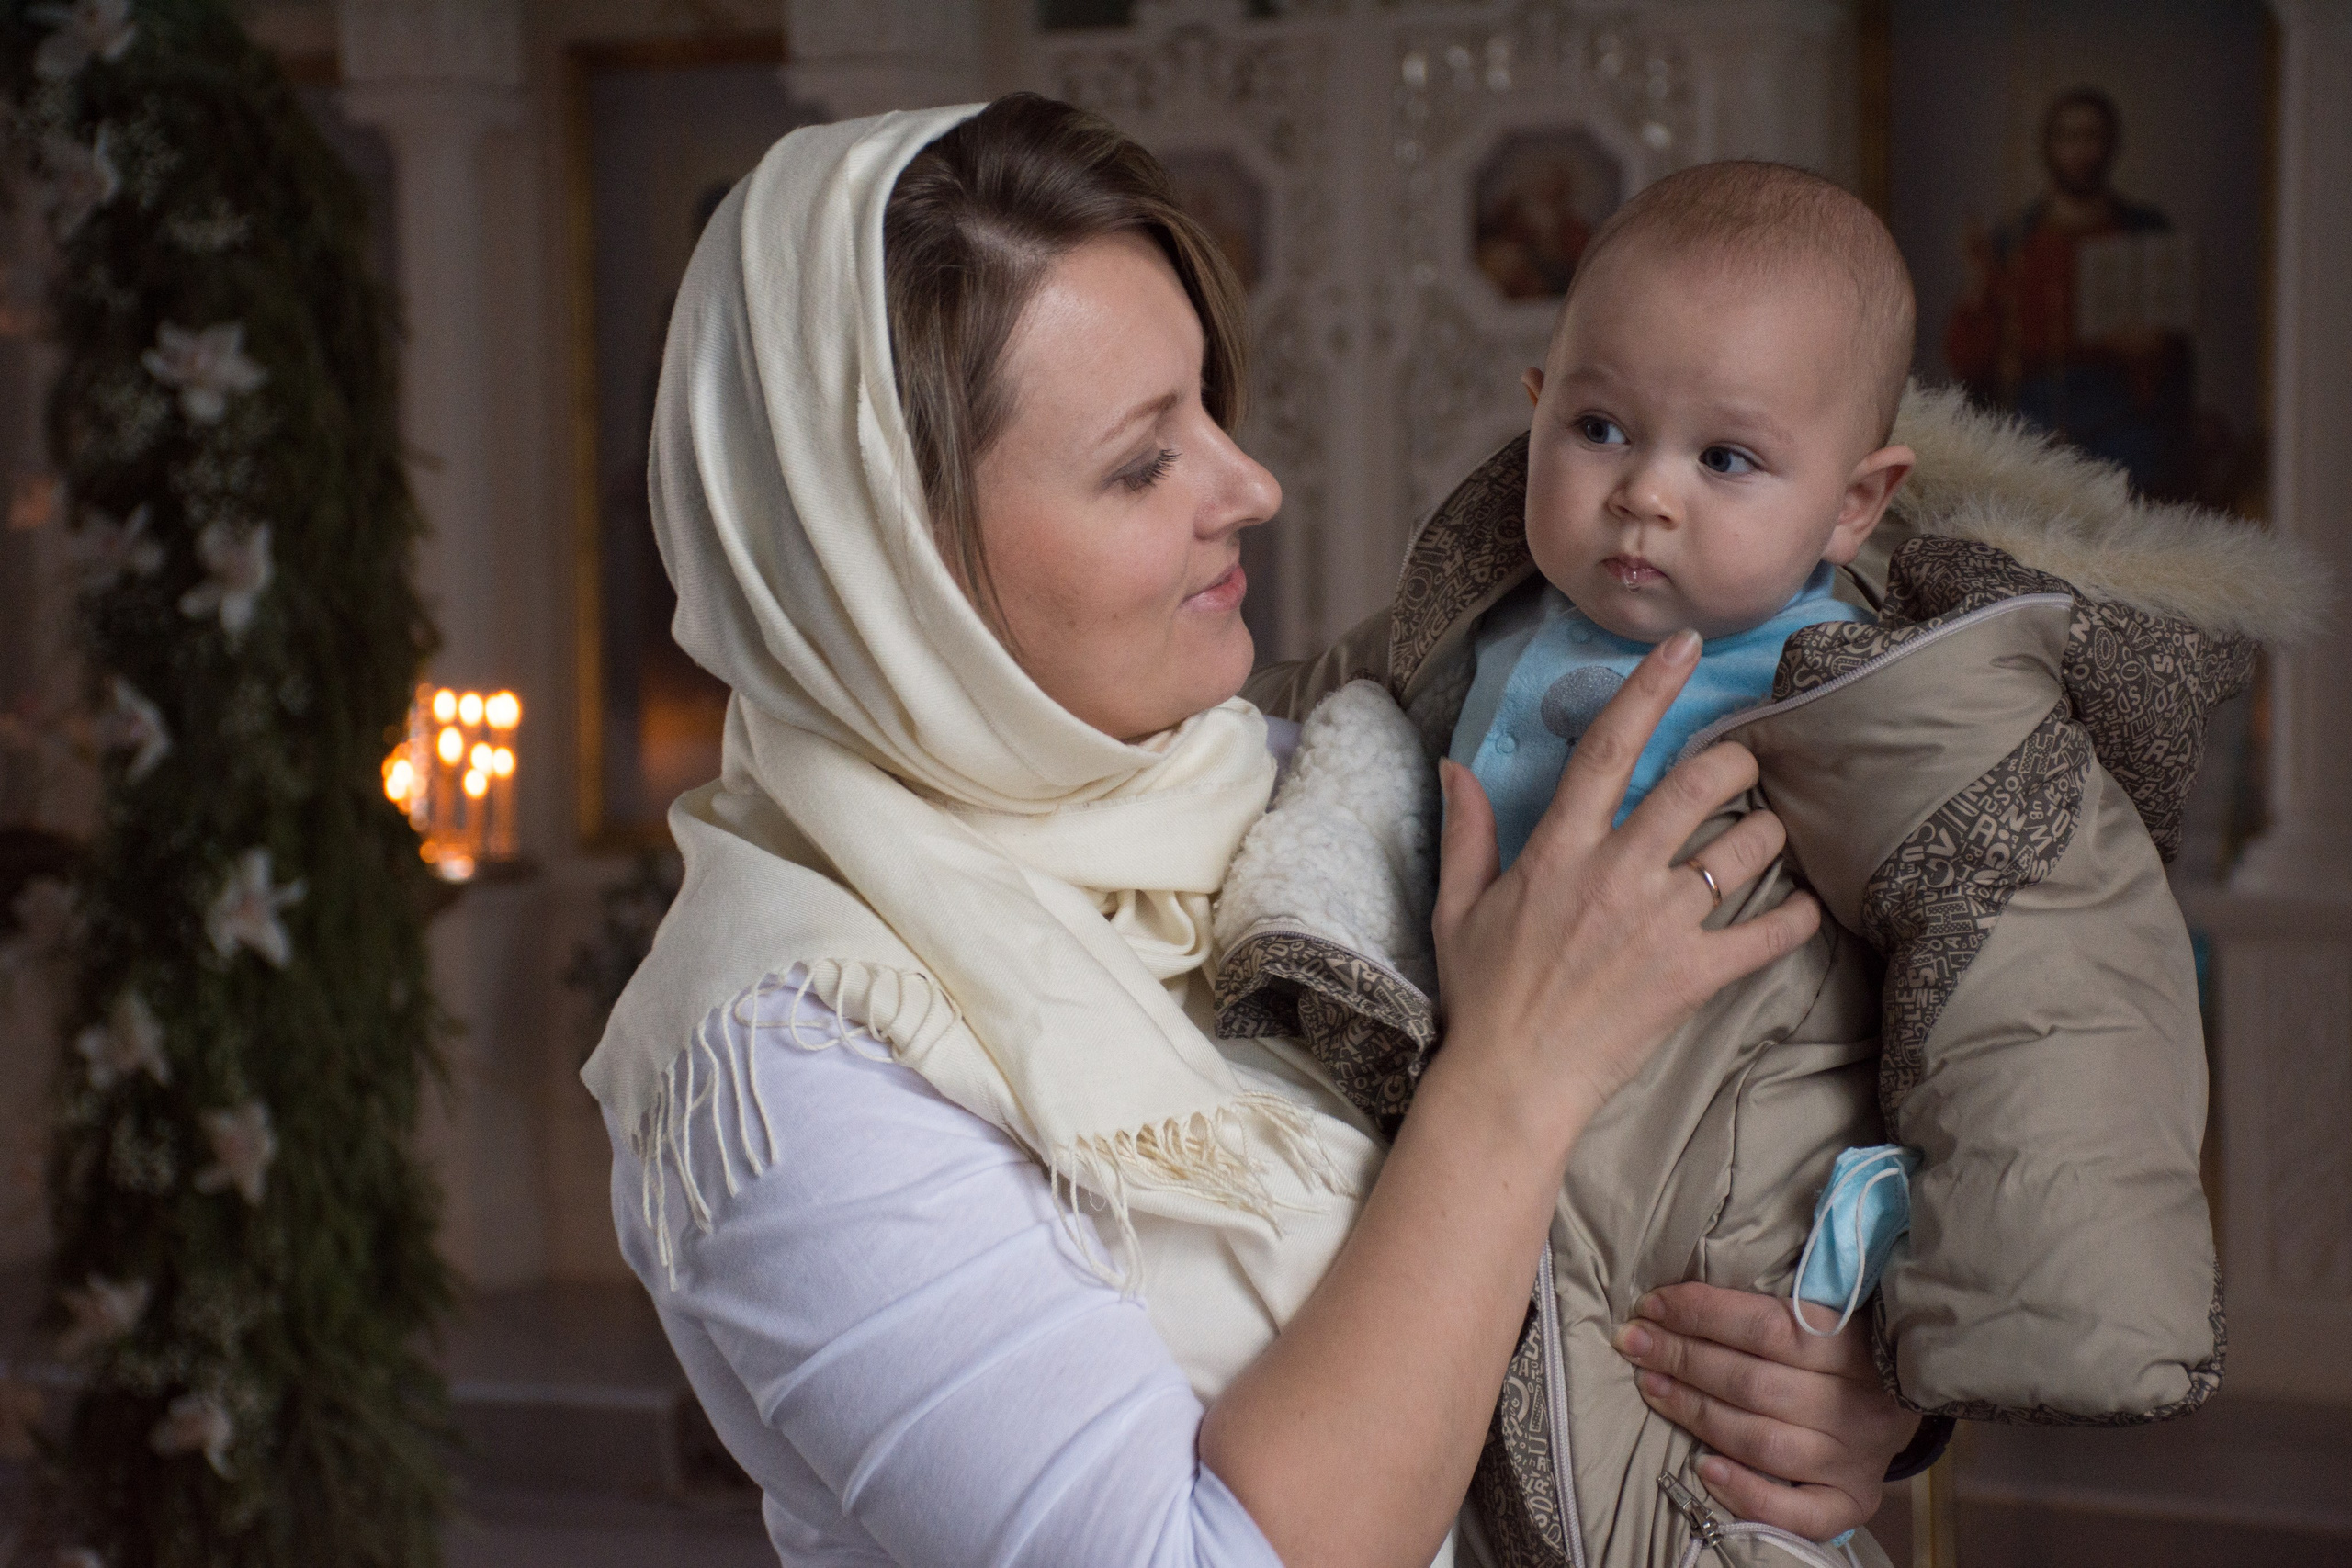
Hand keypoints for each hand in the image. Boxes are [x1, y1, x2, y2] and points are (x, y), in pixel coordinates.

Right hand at [1430, 630, 1822, 1153]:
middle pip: (1699, 786)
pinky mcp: (1693, 976)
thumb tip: (1457, 767)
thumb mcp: (1458, 908)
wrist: (1511, 1082)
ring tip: (1766, 836)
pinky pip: (1768, 935)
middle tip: (1746, 765)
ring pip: (1744, 851)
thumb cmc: (1482, 995)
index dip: (1650, 690)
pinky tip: (1804, 910)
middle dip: (1737, 762)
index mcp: (1560, 850)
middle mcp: (1617, 874)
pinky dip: (1798, 919)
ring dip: (1769, 834)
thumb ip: (1467, 833)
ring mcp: (1661, 925)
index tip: (1684, 648)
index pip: (1609, 748)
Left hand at [1612, 1282, 1920, 1539]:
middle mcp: (1856, 1404)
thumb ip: (1772, 1305)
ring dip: (1694, 1412)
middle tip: (1632, 1342)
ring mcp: (1855, 1458)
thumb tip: (1682, 1294)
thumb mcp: (1826, 1313)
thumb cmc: (1845, 1349)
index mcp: (1851, 1345)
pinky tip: (1703, 1468)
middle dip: (1682, 1358)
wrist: (1905, 1400)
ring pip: (1762, 1442)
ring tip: (1649, 1387)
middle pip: (1753, 1383)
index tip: (1650, 1305)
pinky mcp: (1852, 1501)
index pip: (1764, 1326)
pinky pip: (1795, 1510)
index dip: (1700, 1313)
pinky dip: (1745, 1492)